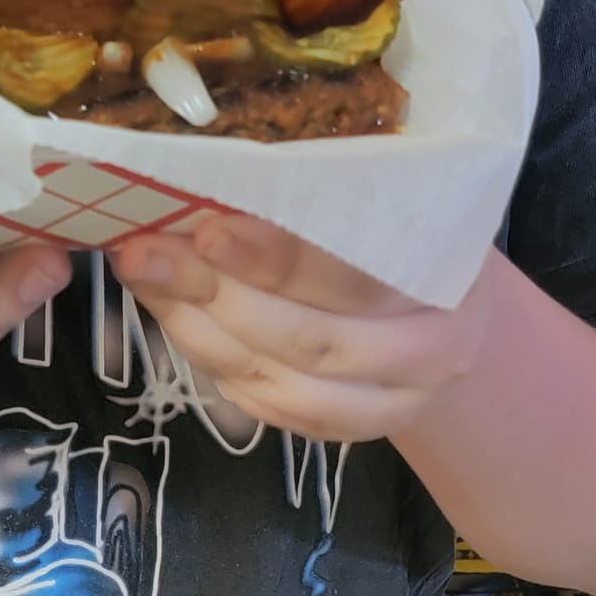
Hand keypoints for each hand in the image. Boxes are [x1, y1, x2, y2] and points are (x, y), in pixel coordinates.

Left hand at [107, 216, 487, 442]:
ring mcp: (399, 403)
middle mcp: (435, 351)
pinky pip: (278, 412)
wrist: (454, 302)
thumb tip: (217, 164)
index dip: (275, 258)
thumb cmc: (406, 216)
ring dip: (200, 332)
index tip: (205, 227)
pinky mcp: (357, 431)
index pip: (353, 277)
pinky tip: (177, 320)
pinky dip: (219, 368)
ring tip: (146, 278)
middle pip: (310, 339)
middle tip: (142, 252)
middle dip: (213, 294)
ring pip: (284, 382)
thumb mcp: (388, 183)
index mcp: (447, 273)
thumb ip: (323, 180)